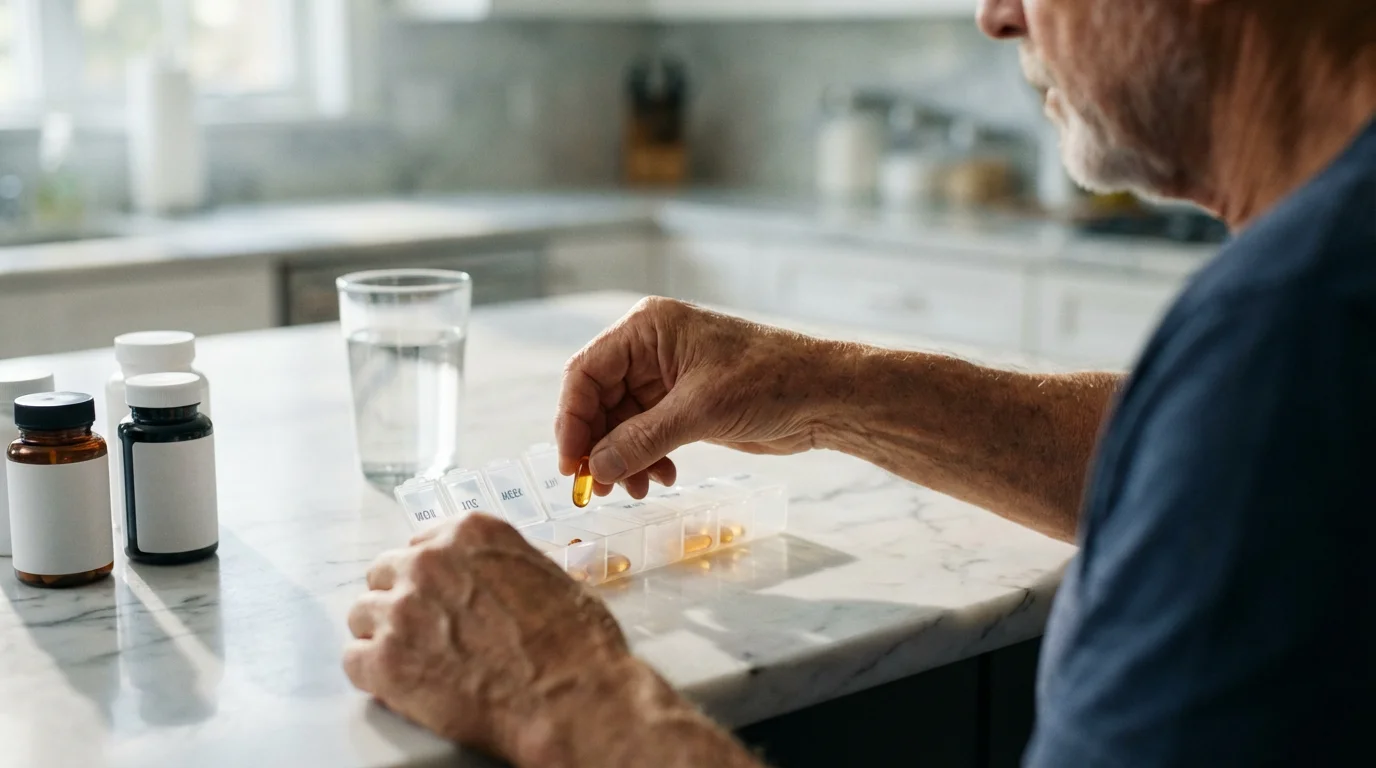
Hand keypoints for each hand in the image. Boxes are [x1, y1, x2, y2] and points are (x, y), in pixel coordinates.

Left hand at [343, 515, 634, 763]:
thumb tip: (490, 582)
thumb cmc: (574, 643)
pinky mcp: (386, 661)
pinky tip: (399, 684)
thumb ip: (501, 567)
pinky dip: (373, 674)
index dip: (428, 574)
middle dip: (400, 600)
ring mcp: (402, 610)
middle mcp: (428, 562)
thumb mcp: (547, 575)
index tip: (435, 594)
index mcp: (469, 534)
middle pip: (384, 572)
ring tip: (413, 660)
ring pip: (362, 614)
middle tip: (423, 631)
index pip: (421, 542)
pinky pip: (353, 659)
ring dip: (383, 635)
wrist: (569, 698)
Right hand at [557, 296, 839, 493]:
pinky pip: (645, 434)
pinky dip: (645, 459)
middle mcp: (650, 348)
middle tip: (599, 488)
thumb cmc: (770, 382)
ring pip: (620, 423)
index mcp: (647, 329)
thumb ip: (641, 440)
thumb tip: (595, 470)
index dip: (572, 420)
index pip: (585, 373)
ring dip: (622, 459)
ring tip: (635, 490)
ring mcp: (666, 378)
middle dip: (598, 447)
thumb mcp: (699, 411)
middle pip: (598, 401)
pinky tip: (661, 477)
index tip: (571, 464)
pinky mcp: (683, 404)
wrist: (824, 396)